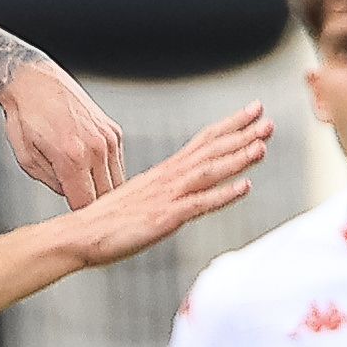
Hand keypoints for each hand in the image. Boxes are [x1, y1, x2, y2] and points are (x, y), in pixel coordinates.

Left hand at [0, 59, 127, 211]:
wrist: (34, 80)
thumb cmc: (24, 117)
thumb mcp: (27, 160)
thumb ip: (53, 184)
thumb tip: (71, 198)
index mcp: (71, 157)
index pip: (86, 205)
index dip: (81, 220)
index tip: (78, 227)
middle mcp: (95, 147)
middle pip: (107, 197)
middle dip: (97, 209)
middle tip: (87, 218)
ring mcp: (108, 138)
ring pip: (118, 182)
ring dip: (105, 192)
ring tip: (92, 198)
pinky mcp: (114, 131)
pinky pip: (118, 164)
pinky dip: (108, 174)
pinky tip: (94, 177)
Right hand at [64, 108, 276, 269]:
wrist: (79, 235)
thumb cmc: (108, 223)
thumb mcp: (143, 200)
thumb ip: (166, 193)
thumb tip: (184, 194)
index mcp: (165, 173)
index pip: (202, 141)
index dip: (229, 125)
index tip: (252, 111)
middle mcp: (168, 179)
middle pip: (209, 150)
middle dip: (241, 134)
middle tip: (267, 119)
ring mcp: (167, 197)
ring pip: (208, 171)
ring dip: (237, 158)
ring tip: (262, 146)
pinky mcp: (165, 218)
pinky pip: (200, 204)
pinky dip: (224, 194)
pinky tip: (244, 187)